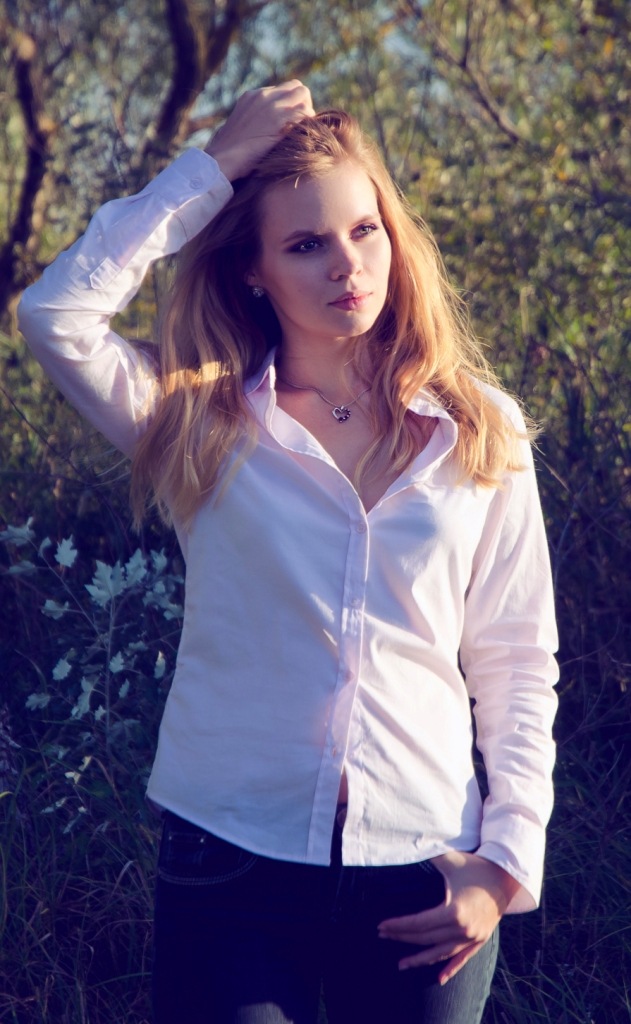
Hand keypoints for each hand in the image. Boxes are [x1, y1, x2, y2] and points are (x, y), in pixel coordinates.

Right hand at [204, 80, 314, 180]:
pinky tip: (303, 137)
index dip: (291, 105)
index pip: (283, 90)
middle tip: (301, 126)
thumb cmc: (228, 154)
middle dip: (302, 104)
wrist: (221, 160)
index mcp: (252, 96)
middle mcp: (263, 95)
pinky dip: (308, 123)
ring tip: (302, 131)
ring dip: (307, 112)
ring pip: (303, 94)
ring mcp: (271, 105)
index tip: (291, 122)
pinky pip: (305, 111)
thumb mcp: (239, 129)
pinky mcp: (279, 119)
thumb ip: (252, 122)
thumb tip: (259, 131)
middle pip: (296, 87)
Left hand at [377, 851, 520, 984]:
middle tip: (383, 936)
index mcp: (454, 912)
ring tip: (401, 964)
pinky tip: (439, 979)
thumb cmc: (476, 866)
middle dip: (402, 938)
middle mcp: (463, 929)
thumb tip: (406, 846)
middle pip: (426, 939)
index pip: (419, 924)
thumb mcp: (451, 860)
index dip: (398, 926)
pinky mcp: (480, 940)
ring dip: (420, 959)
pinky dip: (450, 968)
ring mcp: (473, 938)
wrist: (507, 877)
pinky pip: (462, 958)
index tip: (381, 926)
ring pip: (441, 953)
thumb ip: (429, 854)